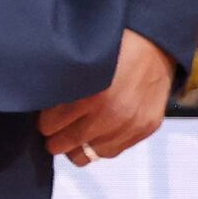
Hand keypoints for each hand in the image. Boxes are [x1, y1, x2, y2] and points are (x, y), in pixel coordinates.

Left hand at [37, 32, 175, 167]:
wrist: (155, 43)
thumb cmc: (113, 48)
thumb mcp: (80, 64)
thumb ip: (62, 88)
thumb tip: (42, 107)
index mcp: (91, 96)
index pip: (49, 126)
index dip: (45, 121)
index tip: (46, 118)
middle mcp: (112, 115)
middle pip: (65, 143)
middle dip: (56, 137)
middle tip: (54, 130)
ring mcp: (131, 125)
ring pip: (87, 155)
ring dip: (77, 146)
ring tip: (74, 134)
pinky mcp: (145, 129)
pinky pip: (111, 152)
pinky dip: (100, 145)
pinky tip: (95, 133)